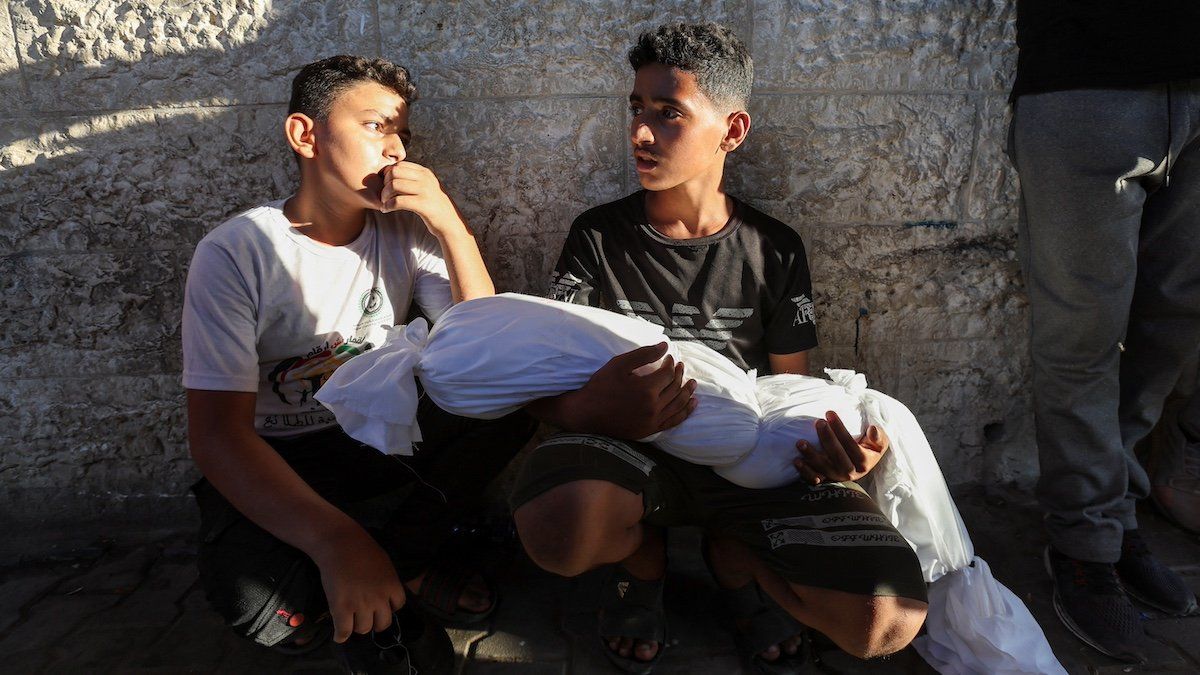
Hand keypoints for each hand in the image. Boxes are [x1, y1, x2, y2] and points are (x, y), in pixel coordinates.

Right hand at [311, 527, 406, 642]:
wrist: (340, 543)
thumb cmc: (361, 548)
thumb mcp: (384, 564)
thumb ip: (387, 581)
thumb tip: (386, 594)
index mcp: (393, 586)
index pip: (398, 606)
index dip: (388, 607)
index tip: (380, 605)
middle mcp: (380, 599)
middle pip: (383, 623)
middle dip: (375, 622)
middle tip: (366, 617)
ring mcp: (361, 604)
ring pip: (363, 629)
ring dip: (357, 627)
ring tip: (351, 621)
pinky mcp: (342, 608)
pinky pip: (344, 631)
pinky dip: (341, 636)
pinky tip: (340, 636)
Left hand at [379, 161, 458, 233]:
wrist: (451, 223)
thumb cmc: (435, 207)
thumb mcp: (428, 187)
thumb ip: (415, 179)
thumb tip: (393, 174)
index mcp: (425, 172)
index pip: (399, 165)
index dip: (388, 174)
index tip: (386, 186)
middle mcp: (425, 179)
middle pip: (394, 172)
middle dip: (384, 184)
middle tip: (383, 195)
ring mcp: (425, 191)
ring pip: (394, 185)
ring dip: (385, 195)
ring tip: (384, 203)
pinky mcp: (423, 205)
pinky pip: (398, 201)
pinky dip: (388, 206)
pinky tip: (386, 210)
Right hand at [571, 342, 697, 438]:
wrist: (586, 413)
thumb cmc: (601, 386)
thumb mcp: (619, 364)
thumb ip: (643, 354)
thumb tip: (665, 346)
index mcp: (646, 389)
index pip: (668, 373)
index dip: (671, 363)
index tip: (669, 358)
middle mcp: (653, 406)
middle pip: (675, 388)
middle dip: (680, 375)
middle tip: (680, 366)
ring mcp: (652, 420)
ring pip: (678, 404)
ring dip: (687, 392)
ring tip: (693, 383)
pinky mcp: (650, 430)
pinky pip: (674, 421)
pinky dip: (685, 412)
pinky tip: (692, 403)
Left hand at [793, 411, 888, 484]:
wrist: (863, 466)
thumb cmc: (870, 449)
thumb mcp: (879, 443)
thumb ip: (878, 437)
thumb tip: (872, 429)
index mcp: (864, 462)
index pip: (851, 445)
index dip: (840, 429)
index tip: (830, 413)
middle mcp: (850, 472)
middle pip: (837, 455)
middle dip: (827, 438)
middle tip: (818, 422)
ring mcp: (836, 477)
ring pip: (823, 468)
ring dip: (811, 455)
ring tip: (801, 442)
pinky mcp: (826, 480)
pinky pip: (814, 479)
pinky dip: (805, 472)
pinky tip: (797, 461)